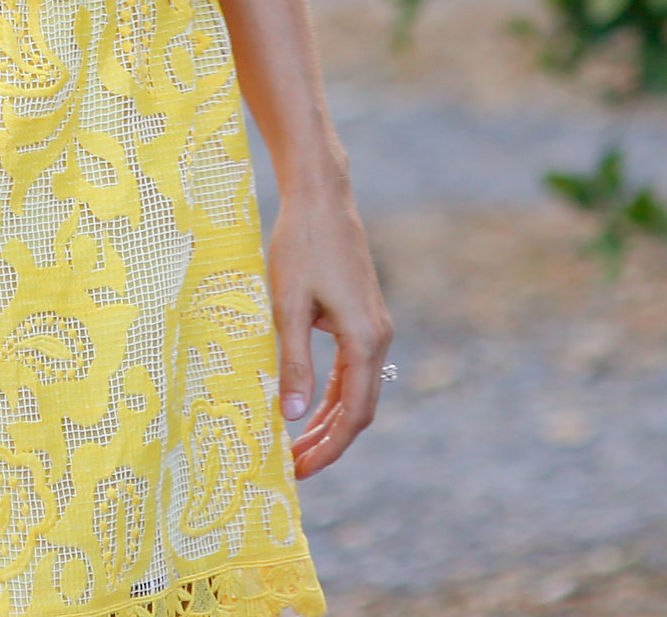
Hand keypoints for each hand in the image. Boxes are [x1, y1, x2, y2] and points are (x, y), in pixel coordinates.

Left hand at [266, 174, 390, 479]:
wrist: (321, 197)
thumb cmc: (300, 246)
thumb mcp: (287, 305)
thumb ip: (292, 361)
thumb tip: (291, 416)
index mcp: (365, 340)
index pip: (353, 415)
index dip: (328, 448)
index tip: (299, 469)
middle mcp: (379, 338)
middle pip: (359, 409)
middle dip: (328, 442)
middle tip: (293, 465)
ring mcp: (375, 326)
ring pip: (357, 390)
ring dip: (329, 420)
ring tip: (296, 444)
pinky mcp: (363, 316)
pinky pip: (352, 369)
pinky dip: (332, 394)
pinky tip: (307, 405)